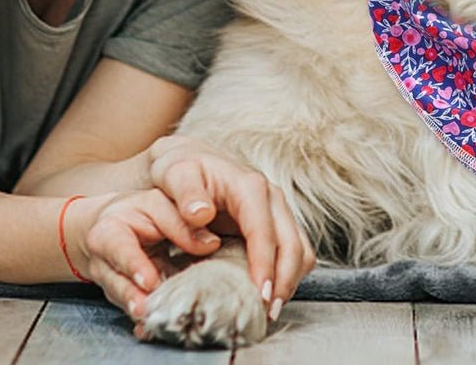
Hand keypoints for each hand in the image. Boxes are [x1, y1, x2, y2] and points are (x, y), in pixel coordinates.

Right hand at [64, 188, 222, 318]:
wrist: (115, 224)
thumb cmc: (139, 211)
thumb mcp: (159, 205)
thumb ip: (180, 222)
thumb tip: (210, 243)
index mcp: (109, 232)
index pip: (119, 249)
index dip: (133, 266)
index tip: (149, 281)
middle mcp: (104, 261)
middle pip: (117, 282)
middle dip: (132, 297)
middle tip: (147, 309)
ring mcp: (112, 283)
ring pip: (124, 301)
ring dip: (139, 309)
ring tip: (153, 318)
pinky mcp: (124, 298)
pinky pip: (134, 310)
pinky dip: (145, 319)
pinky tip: (152, 328)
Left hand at [147, 135, 315, 317]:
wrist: (190, 161)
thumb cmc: (181, 169)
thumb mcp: (175, 175)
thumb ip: (186, 193)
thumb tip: (201, 213)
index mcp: (249, 186)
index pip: (264, 231)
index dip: (265, 265)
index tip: (259, 296)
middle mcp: (271, 197)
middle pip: (292, 244)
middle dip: (283, 282)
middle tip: (265, 314)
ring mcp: (277, 211)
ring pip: (300, 252)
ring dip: (289, 282)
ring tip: (267, 310)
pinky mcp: (277, 225)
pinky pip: (295, 254)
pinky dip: (287, 276)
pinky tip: (267, 294)